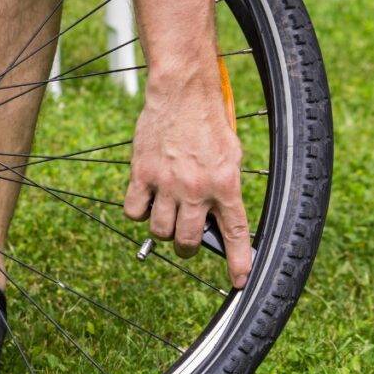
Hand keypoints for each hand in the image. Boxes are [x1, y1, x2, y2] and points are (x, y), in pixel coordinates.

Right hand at [123, 69, 252, 288]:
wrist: (183, 93)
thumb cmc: (209, 121)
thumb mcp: (231, 155)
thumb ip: (224, 187)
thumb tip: (215, 218)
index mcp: (225, 184)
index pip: (235, 233)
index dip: (238, 262)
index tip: (239, 280)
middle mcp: (196, 189)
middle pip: (188, 241)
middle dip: (188, 247)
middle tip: (188, 240)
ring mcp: (166, 183)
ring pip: (160, 231)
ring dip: (164, 231)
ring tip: (167, 219)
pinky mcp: (142, 174)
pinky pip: (134, 210)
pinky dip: (139, 212)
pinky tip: (146, 202)